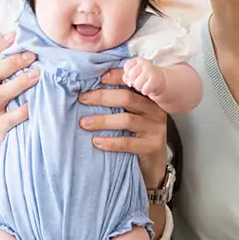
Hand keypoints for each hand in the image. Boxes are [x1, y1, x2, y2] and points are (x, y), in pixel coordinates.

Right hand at [0, 34, 38, 168]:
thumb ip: (3, 80)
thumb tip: (28, 58)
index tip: (14, 34)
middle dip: (12, 61)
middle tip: (32, 55)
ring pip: (2, 93)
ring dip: (21, 82)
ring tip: (38, 74)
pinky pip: (10, 118)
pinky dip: (23, 111)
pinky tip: (35, 105)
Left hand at [78, 68, 167, 186]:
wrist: (154, 162)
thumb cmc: (139, 134)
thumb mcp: (133, 114)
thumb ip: (121, 101)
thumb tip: (91, 89)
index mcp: (149, 98)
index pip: (133, 82)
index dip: (116, 77)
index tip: (98, 78)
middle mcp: (155, 110)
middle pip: (127, 98)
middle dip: (102, 97)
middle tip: (83, 99)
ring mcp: (155, 129)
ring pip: (126, 120)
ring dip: (102, 120)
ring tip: (84, 123)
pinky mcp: (151, 146)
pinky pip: (128, 142)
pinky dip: (110, 142)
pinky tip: (96, 142)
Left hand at [122, 57, 164, 98]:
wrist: (160, 80)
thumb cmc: (144, 76)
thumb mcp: (134, 73)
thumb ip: (127, 76)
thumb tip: (129, 83)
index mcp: (138, 60)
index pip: (127, 66)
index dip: (127, 74)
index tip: (133, 76)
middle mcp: (144, 64)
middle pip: (131, 76)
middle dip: (133, 82)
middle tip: (139, 82)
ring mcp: (150, 71)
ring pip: (137, 84)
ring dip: (139, 88)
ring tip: (144, 85)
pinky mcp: (155, 80)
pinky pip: (144, 89)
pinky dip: (145, 91)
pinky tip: (148, 88)